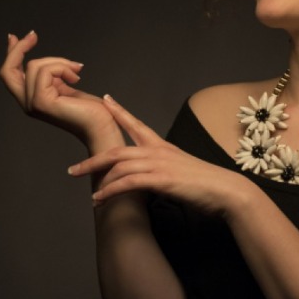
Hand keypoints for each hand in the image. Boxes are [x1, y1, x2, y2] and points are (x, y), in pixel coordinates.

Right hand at [0, 31, 121, 150]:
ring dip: (59, 62)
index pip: (10, 75)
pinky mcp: (41, 102)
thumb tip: (46, 62)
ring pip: (35, 66)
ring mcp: (32, 104)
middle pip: (8, 70)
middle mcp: (27, 103)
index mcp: (31, 99)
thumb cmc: (90, 110)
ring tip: (76, 71)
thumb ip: (53, 78)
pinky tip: (76, 78)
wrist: (102, 127)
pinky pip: (46, 71)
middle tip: (33, 35)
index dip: (12, 53)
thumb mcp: (66, 87)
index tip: (21, 37)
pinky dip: (63, 68)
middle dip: (18, 48)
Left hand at [68, 95, 250, 213]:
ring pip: (119, 166)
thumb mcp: (180, 170)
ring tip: (89, 195)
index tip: (104, 99)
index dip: (118, 111)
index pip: (136, 123)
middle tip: (73, 170)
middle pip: (117, 149)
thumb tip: (150, 177)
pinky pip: (127, 182)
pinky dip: (111, 191)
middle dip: (92, 160)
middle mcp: (158, 151)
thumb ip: (163, 168)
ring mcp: (159, 164)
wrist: (225, 190)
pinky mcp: (160, 179)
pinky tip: (101, 200)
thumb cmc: (206, 183)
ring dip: (99, 180)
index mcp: (162, 146)